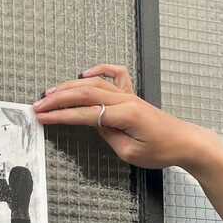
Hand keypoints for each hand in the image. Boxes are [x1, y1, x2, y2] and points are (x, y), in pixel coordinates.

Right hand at [32, 64, 213, 172]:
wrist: (184, 141)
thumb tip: (94, 123)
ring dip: (69, 87)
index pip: (84, 113)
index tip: (42, 118)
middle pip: (85, 93)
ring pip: (94, 84)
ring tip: (50, 94)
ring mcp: (129, 95)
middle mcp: (125, 100)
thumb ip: (109, 135)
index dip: (60, 116)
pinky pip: (115, 75)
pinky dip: (99, 70)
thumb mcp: (130, 152)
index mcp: (124, 115)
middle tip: (38, 107)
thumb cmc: (161, 150)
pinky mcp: (132, 95)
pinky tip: (85, 74)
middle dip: (58, 100)